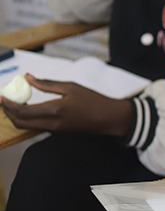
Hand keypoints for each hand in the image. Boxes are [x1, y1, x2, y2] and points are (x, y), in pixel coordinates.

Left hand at [0, 74, 132, 135]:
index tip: (2, 97)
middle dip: (8, 113)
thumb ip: (47, 84)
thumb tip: (28, 77)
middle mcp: (52, 123)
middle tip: (4, 102)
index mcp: (54, 110)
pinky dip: (27, 120)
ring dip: (16, 117)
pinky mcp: (58, 132)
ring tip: (14, 105)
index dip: (8, 105)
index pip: (22, 111)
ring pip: (27, 127)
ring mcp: (54, 130)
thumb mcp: (71, 87)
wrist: (109, 118)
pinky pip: (36, 127)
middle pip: (20, 122)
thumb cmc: (94, 101)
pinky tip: (29, 110)